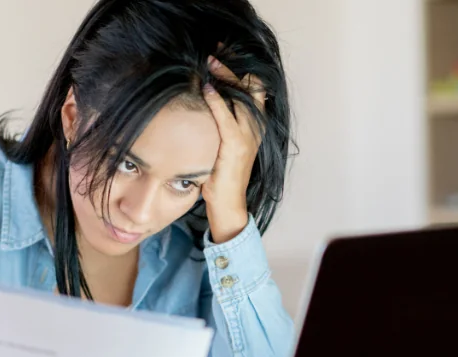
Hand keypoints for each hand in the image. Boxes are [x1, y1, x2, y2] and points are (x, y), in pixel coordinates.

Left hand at [201, 54, 266, 243]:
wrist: (228, 204)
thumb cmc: (221, 176)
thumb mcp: (222, 144)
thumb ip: (219, 124)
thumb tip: (201, 102)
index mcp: (254, 126)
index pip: (254, 88)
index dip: (241, 68)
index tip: (223, 53)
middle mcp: (255, 127)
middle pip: (250, 85)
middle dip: (233, 65)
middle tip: (215, 50)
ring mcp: (248, 136)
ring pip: (241, 96)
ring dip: (224, 76)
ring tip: (209, 60)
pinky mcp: (236, 146)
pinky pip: (226, 116)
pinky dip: (217, 99)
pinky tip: (207, 86)